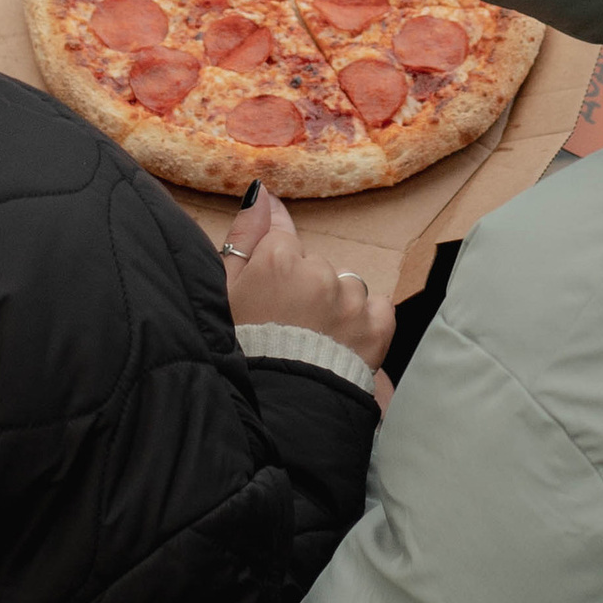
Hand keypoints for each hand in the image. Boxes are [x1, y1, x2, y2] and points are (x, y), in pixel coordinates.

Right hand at [221, 185, 394, 375]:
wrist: (276, 409)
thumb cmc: (242, 351)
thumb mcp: (225, 293)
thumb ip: (245, 236)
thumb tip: (262, 193)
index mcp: (279, 260)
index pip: (280, 240)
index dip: (272, 270)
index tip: (269, 293)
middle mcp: (320, 274)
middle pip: (313, 266)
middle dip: (302, 288)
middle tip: (284, 326)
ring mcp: (351, 301)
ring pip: (346, 286)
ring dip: (335, 305)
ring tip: (313, 340)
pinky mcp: (376, 328)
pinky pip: (377, 308)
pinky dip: (365, 321)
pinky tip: (342, 341)